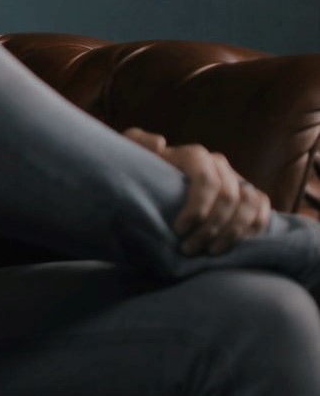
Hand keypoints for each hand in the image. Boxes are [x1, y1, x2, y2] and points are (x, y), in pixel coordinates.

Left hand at [123, 127, 271, 254]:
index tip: (179, 230)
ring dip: (232, 232)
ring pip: (249, 204)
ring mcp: (237, 179)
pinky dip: (253, 228)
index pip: (206, 179)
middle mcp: (219, 165)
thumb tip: (160, 143)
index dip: (197, 207)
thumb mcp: (132, 157)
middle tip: (188, 249)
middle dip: (210, 227)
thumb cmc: (141, 174)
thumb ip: (137, 143)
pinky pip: (263, 209)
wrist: (155, 187)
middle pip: (227, 197)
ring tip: (210, 252)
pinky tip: (233, 245)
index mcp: (194, 155)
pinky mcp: (250, 195)